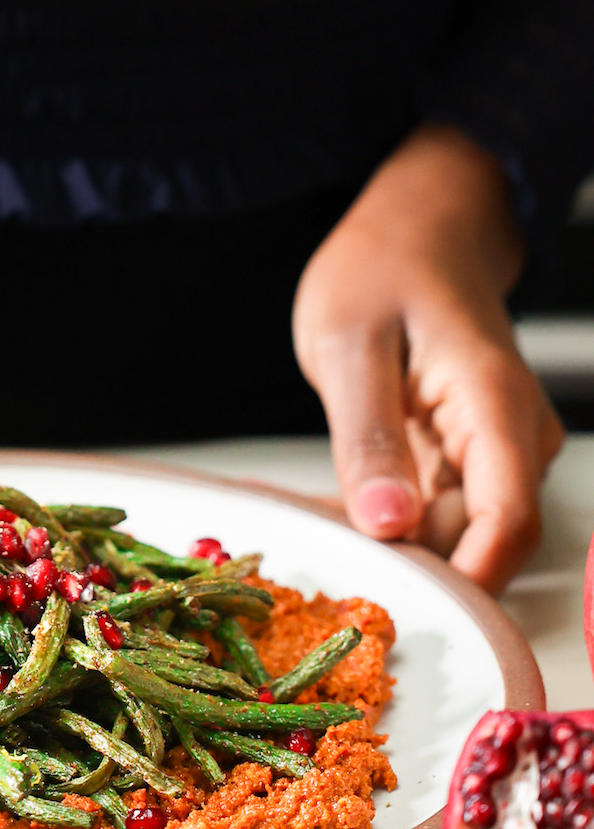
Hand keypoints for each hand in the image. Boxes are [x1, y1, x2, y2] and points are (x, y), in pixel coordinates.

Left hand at [293, 124, 562, 594]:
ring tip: (315, 521)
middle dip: (405, 566)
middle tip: (319, 560)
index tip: (382, 602)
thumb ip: (369, 436)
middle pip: (478, 544)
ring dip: (388, 545)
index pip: (504, 529)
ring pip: (453, 535)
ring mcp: (496, 452)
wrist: (420, 226)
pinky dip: (384, 520)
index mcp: (495, 408)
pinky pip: (435, 513)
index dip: (453, 582)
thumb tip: (388, 525)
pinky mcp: (469, 458)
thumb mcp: (350, 343)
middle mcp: (513, 440)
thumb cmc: (384, 266)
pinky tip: (332, 506)